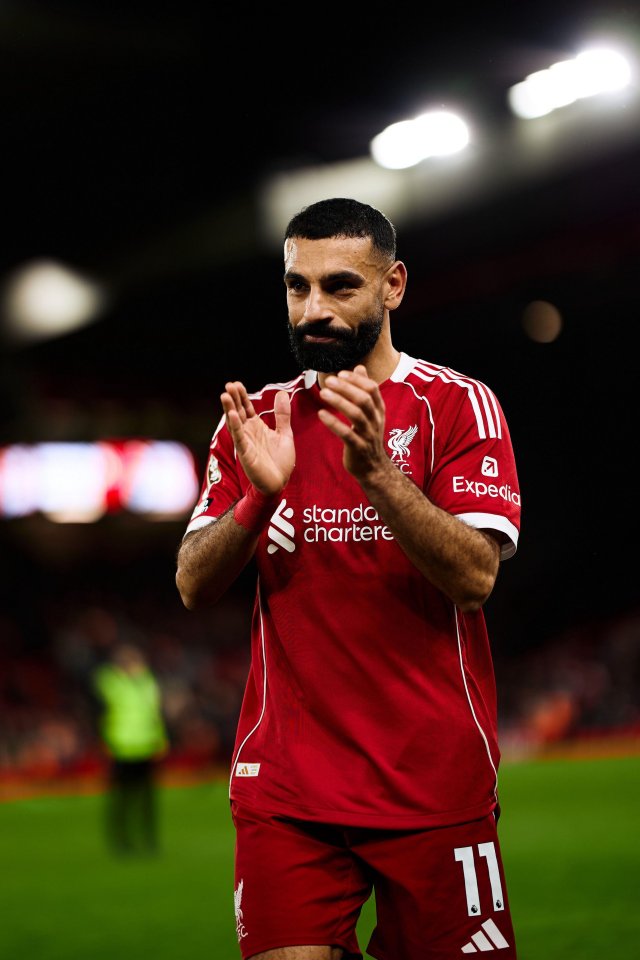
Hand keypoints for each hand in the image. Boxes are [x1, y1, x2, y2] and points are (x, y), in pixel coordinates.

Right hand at [221, 382, 294, 494]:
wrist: (280, 483)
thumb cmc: (280, 462)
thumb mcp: (284, 434)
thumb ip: (282, 415)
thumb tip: (281, 393)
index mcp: (257, 428)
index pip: (246, 408)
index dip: (242, 396)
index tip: (236, 383)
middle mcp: (248, 433)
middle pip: (238, 412)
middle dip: (234, 399)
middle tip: (229, 385)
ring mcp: (245, 443)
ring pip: (235, 423)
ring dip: (230, 409)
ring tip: (225, 395)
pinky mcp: (245, 453)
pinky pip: (239, 438)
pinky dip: (235, 426)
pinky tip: (232, 415)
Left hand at [318, 365, 387, 481]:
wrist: (373, 468)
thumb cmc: (367, 437)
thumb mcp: (370, 413)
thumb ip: (364, 390)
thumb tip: (359, 367)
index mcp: (378, 410)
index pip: (372, 389)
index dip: (357, 379)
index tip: (341, 373)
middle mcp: (375, 421)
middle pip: (364, 399)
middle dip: (346, 388)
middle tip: (329, 380)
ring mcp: (368, 435)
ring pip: (356, 415)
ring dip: (339, 402)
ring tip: (323, 393)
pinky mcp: (358, 448)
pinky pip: (346, 434)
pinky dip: (333, 423)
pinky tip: (321, 414)